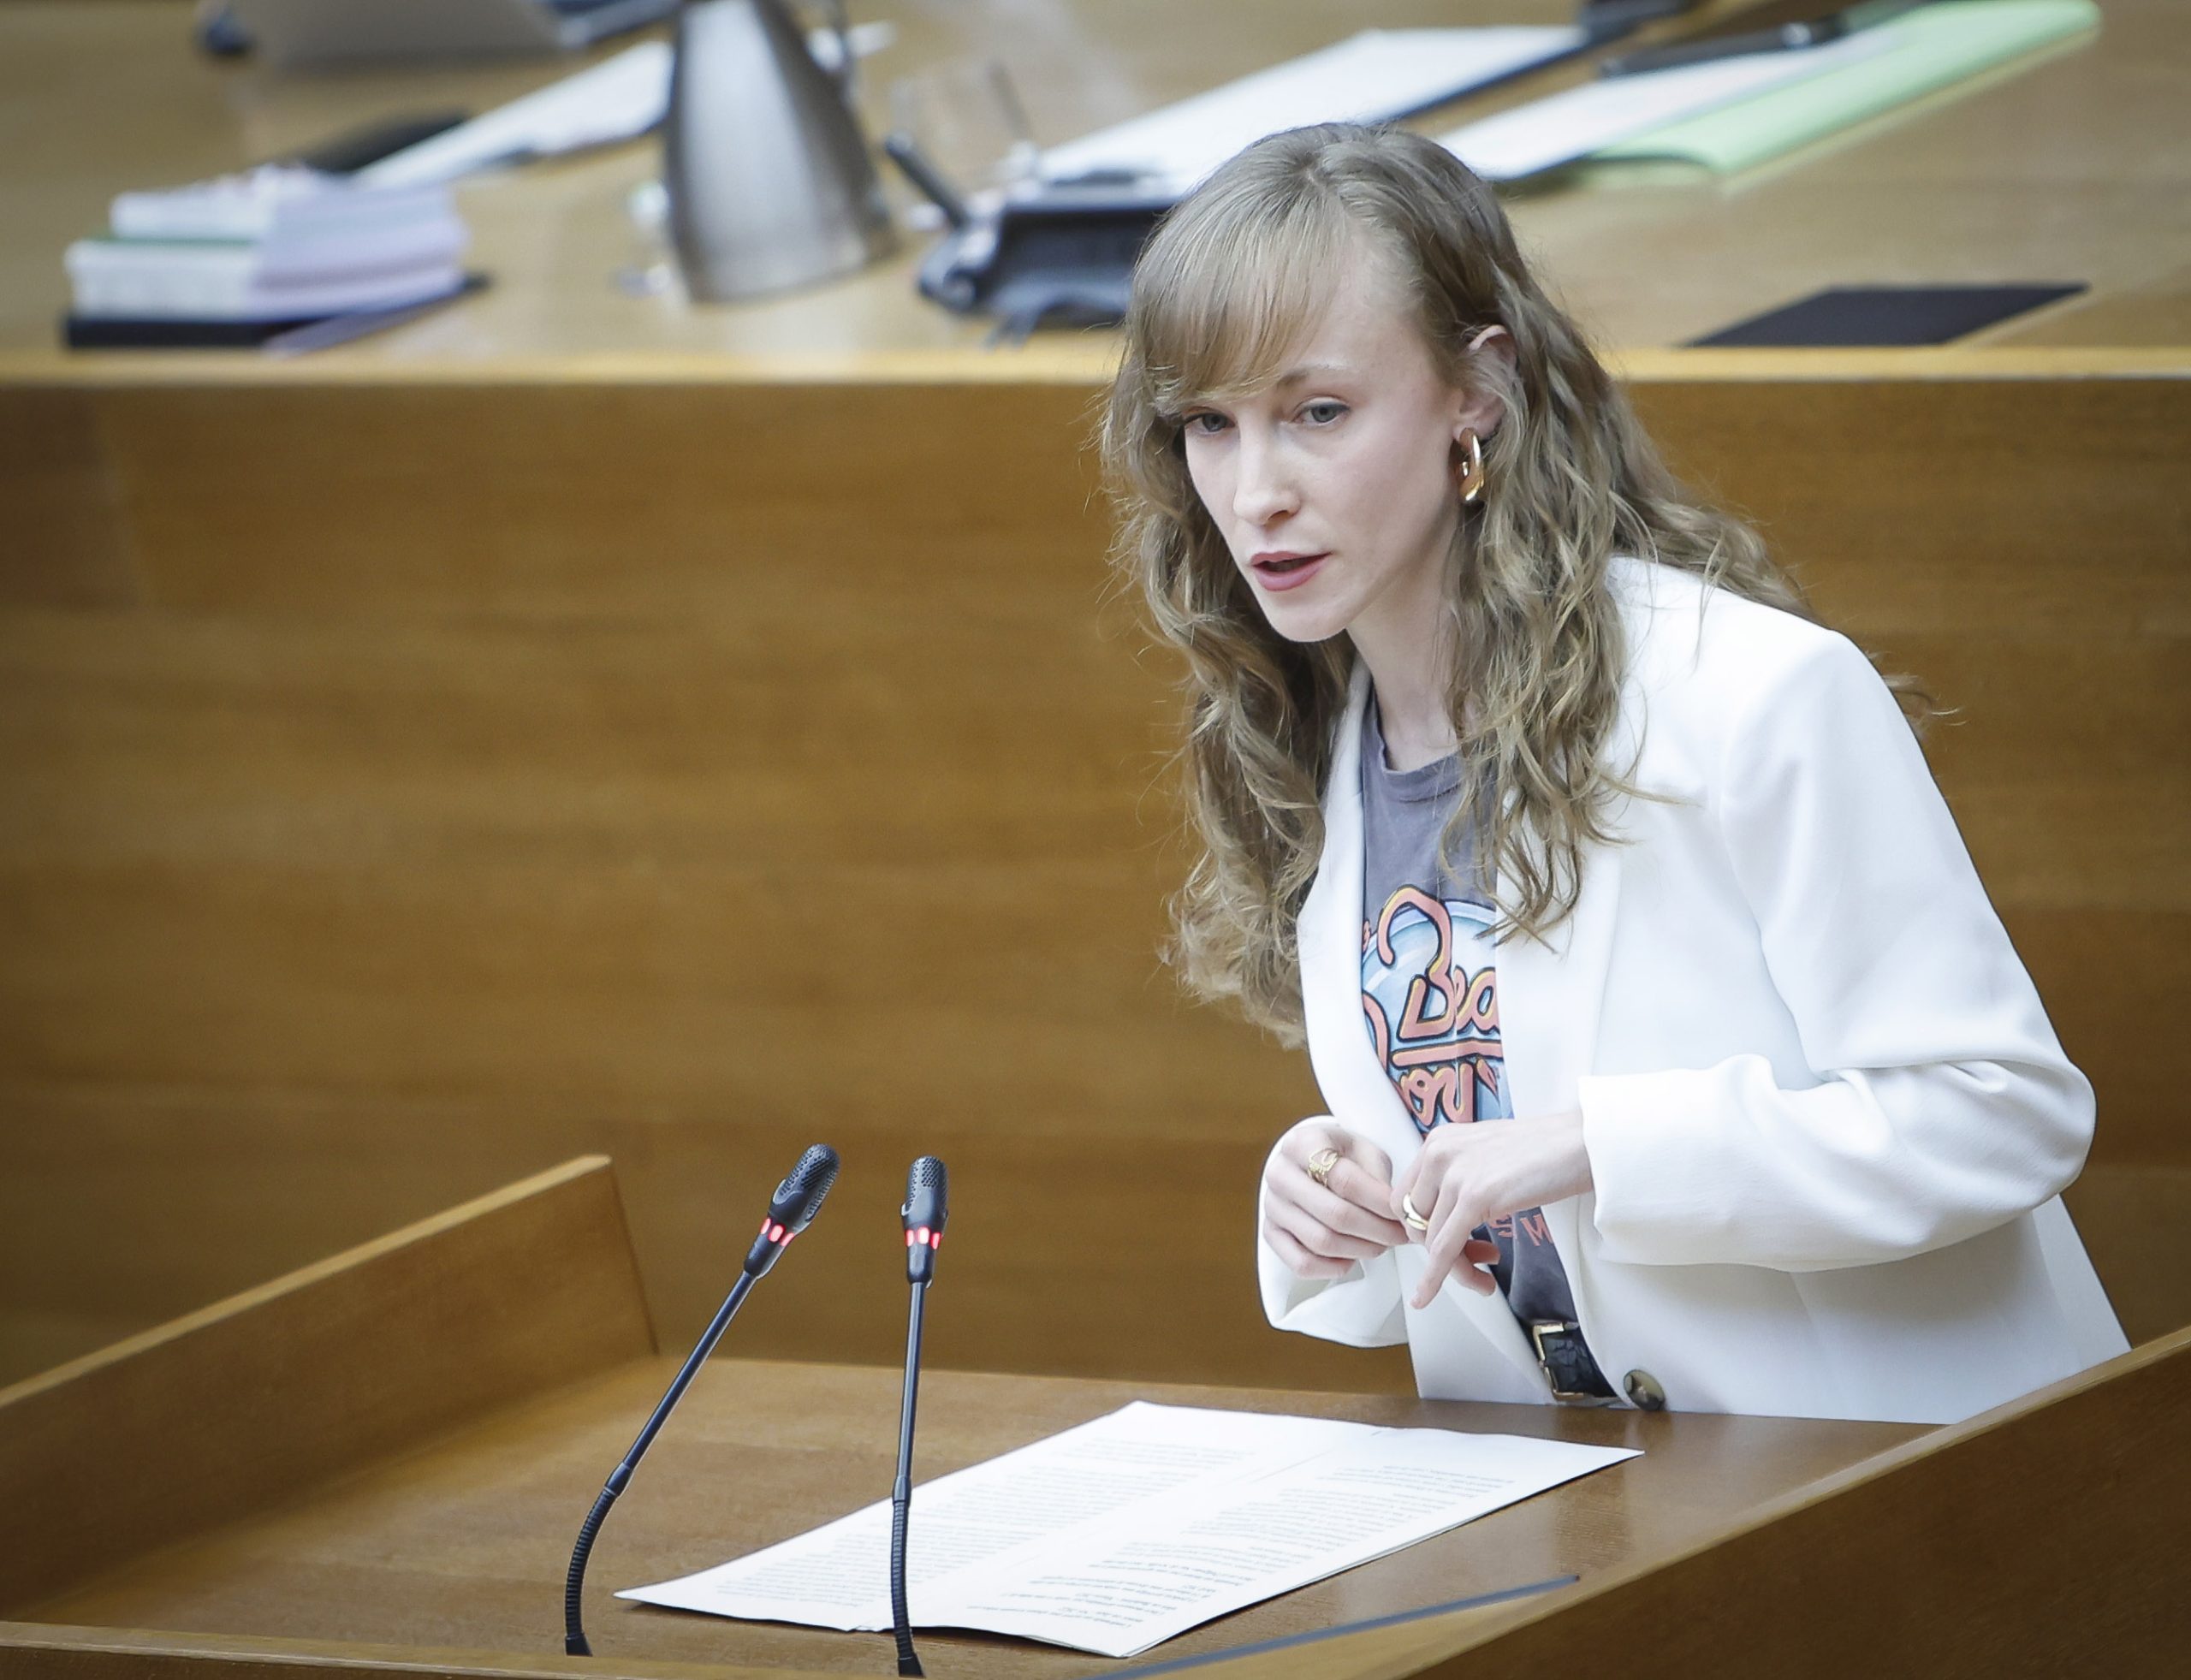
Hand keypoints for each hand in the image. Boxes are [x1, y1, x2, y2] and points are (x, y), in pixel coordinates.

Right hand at [1262, 1119, 1409, 1280]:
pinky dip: (1333, 1268)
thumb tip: (1393, 1212)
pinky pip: (1302, 1263)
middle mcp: (1279, 1174)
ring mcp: (1271, 1206)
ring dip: (1360, 1250)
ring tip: (1382, 1245)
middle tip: (1400, 1236)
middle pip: (1334, 1214)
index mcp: (1302, 1144)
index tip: (1403, 1214)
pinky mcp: (1271, 1233)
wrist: (1308, 1163)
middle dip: (1376, 1231)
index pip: (1344, 1180)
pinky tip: (1353, 1258)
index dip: (1379, 1202)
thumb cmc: (1342, 1157)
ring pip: (1321, 1241)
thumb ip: (1376, 1176)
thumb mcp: (1363, 1151)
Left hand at [1393, 1110, 1591, 1308]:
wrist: (1583, 1143)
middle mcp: (1438, 1153)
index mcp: (1437, 1141)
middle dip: (1437, 1251)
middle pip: (1415, 1222)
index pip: (1405, 1198)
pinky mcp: (1474, 1195)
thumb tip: (1441, 1219)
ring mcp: (1454, 1173)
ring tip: (1484, 1280)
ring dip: (1455, 1270)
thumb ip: (1458, 1177)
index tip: (1447, 1246)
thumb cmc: (1545, 1151)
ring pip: (1432, 1241)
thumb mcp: (1484, 1156)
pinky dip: (1435, 1277)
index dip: (1422, 1230)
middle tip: (1474, 1264)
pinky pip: (1444, 1248)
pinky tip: (1428, 1297)